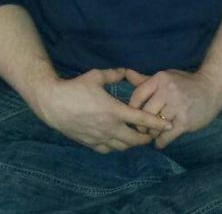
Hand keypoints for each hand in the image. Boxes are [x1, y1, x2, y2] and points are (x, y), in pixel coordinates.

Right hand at [34, 68, 171, 153]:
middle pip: (134, 139)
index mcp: (114, 110)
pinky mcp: (89, 143)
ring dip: (132, 143)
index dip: (156, 123)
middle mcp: (110, 127)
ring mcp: (99, 137)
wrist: (53, 103)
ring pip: (122, 147)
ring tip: (136, 137)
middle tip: (152, 133)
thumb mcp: (96, 76)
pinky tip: (117, 141)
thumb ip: (114, 74)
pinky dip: (116, 147)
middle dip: (146, 137)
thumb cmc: (75, 88)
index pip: (141, 119)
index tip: (168, 124)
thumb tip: (125, 70)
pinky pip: (108, 150)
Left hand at [126, 68, 221, 148]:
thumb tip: (126, 73)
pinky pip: (166, 136)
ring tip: (153, 135)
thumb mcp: (166, 77)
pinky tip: (160, 142)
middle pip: (145, 113)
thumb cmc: (185, 83)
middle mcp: (167, 91)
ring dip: (152, 133)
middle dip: (142, 124)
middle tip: (143, 129)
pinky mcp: (185, 121)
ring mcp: (177, 106)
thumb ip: (145, 79)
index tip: (134, 115)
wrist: (212, 88)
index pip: (138, 95)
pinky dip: (161, 142)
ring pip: (155, 126)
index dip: (133, 108)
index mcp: (161, 79)